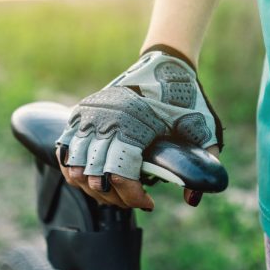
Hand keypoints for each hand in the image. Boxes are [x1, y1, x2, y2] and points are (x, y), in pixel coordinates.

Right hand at [55, 46, 222, 209]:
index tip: (148, 204)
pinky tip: (97, 178)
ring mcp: (87, 117)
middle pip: (96, 179)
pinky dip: (76, 172)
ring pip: (75, 170)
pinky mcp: (79, 115)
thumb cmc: (184, 100)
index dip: (133, 198)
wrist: (162, 66)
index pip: (120, 176)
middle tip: (134, 201)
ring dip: (95, 190)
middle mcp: (103, 121)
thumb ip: (204, 164)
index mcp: (131, 124)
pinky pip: (65, 153)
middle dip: (117, 199)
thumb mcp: (202, 128)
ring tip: (116, 193)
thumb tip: (191, 200)